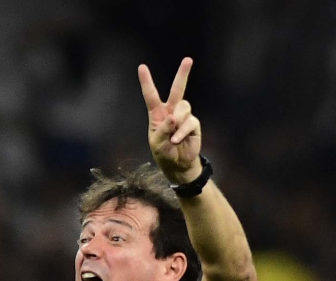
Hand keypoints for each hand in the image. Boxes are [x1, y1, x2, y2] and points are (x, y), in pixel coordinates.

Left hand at [138, 58, 201, 184]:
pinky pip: (190, 122)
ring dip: (178, 120)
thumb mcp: (157, 143)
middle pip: (177, 89)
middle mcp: (171, 112)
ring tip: (174, 136)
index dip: (147, 82)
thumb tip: (173, 117)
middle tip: (188, 60)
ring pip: (184, 107)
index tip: (142, 67)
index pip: (151, 95)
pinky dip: (182, 131)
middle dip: (183, 74)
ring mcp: (184, 117)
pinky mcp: (194, 125)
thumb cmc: (164, 153)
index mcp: (157, 114)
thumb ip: (163, 129)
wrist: (178, 165)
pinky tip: (177, 139)